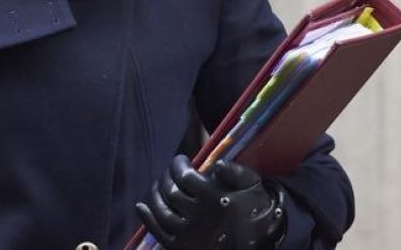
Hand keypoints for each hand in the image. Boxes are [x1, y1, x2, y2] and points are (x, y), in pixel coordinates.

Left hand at [135, 155, 285, 249]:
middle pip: (171, 192)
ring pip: (162, 211)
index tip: (181, 160)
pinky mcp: (182, 248)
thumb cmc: (255, 210)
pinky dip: (147, 219)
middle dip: (166, 177)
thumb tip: (217, 164)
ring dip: (155, 195)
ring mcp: (189, 234)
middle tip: (169, 172)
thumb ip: (236, 172)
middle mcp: (199, 217)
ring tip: (159, 186)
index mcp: (215, 199)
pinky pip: (159, 232)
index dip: (178, 164)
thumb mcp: (253, 186)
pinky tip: (141, 206)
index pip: (185, 176)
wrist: (259, 242)